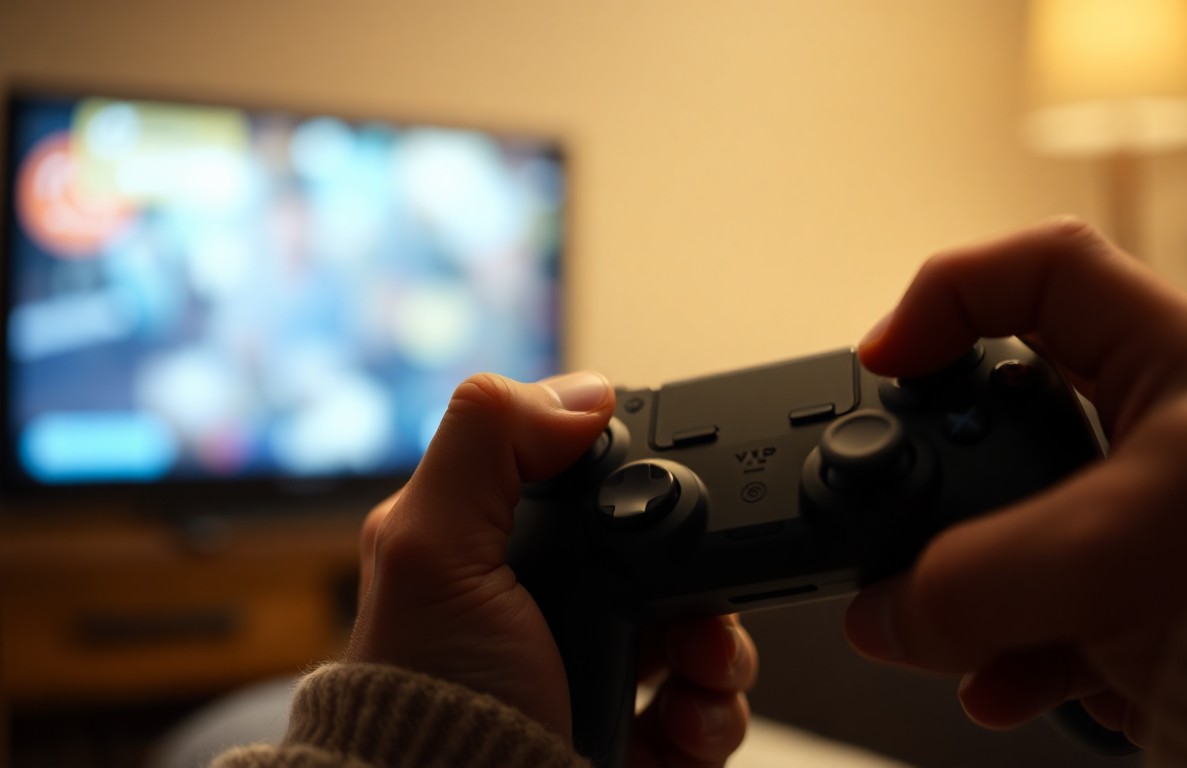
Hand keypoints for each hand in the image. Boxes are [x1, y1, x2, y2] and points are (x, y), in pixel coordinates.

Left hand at [347, 372, 756, 766]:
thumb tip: (584, 392)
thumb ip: (487, 445)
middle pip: (671, 561)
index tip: (678, 505)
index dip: (651, 490)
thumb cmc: (425, 709)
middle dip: (706, 582)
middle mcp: (556, 608)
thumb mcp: (431, 552)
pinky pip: (711, 705)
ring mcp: (601, 673)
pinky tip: (687, 722)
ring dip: (722, 650)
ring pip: (706, 632)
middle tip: (700, 611)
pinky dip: (717, 712)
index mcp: (505, 552)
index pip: (603, 488)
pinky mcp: (637, 733)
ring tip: (698, 676)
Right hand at [845, 218, 1186, 742]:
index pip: (1043, 269)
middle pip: (1016, 405)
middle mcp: (1172, 424)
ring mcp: (1162, 512)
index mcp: (1180, 363)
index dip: (947, 295)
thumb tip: (884, 608)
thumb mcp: (1096, 563)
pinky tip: (998, 680)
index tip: (889, 358)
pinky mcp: (1159, 590)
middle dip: (949, 464)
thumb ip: (962, 582)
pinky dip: (1016, 642)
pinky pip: (1059, 601)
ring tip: (941, 621)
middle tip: (906, 501)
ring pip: (1028, 516)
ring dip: (973, 575)